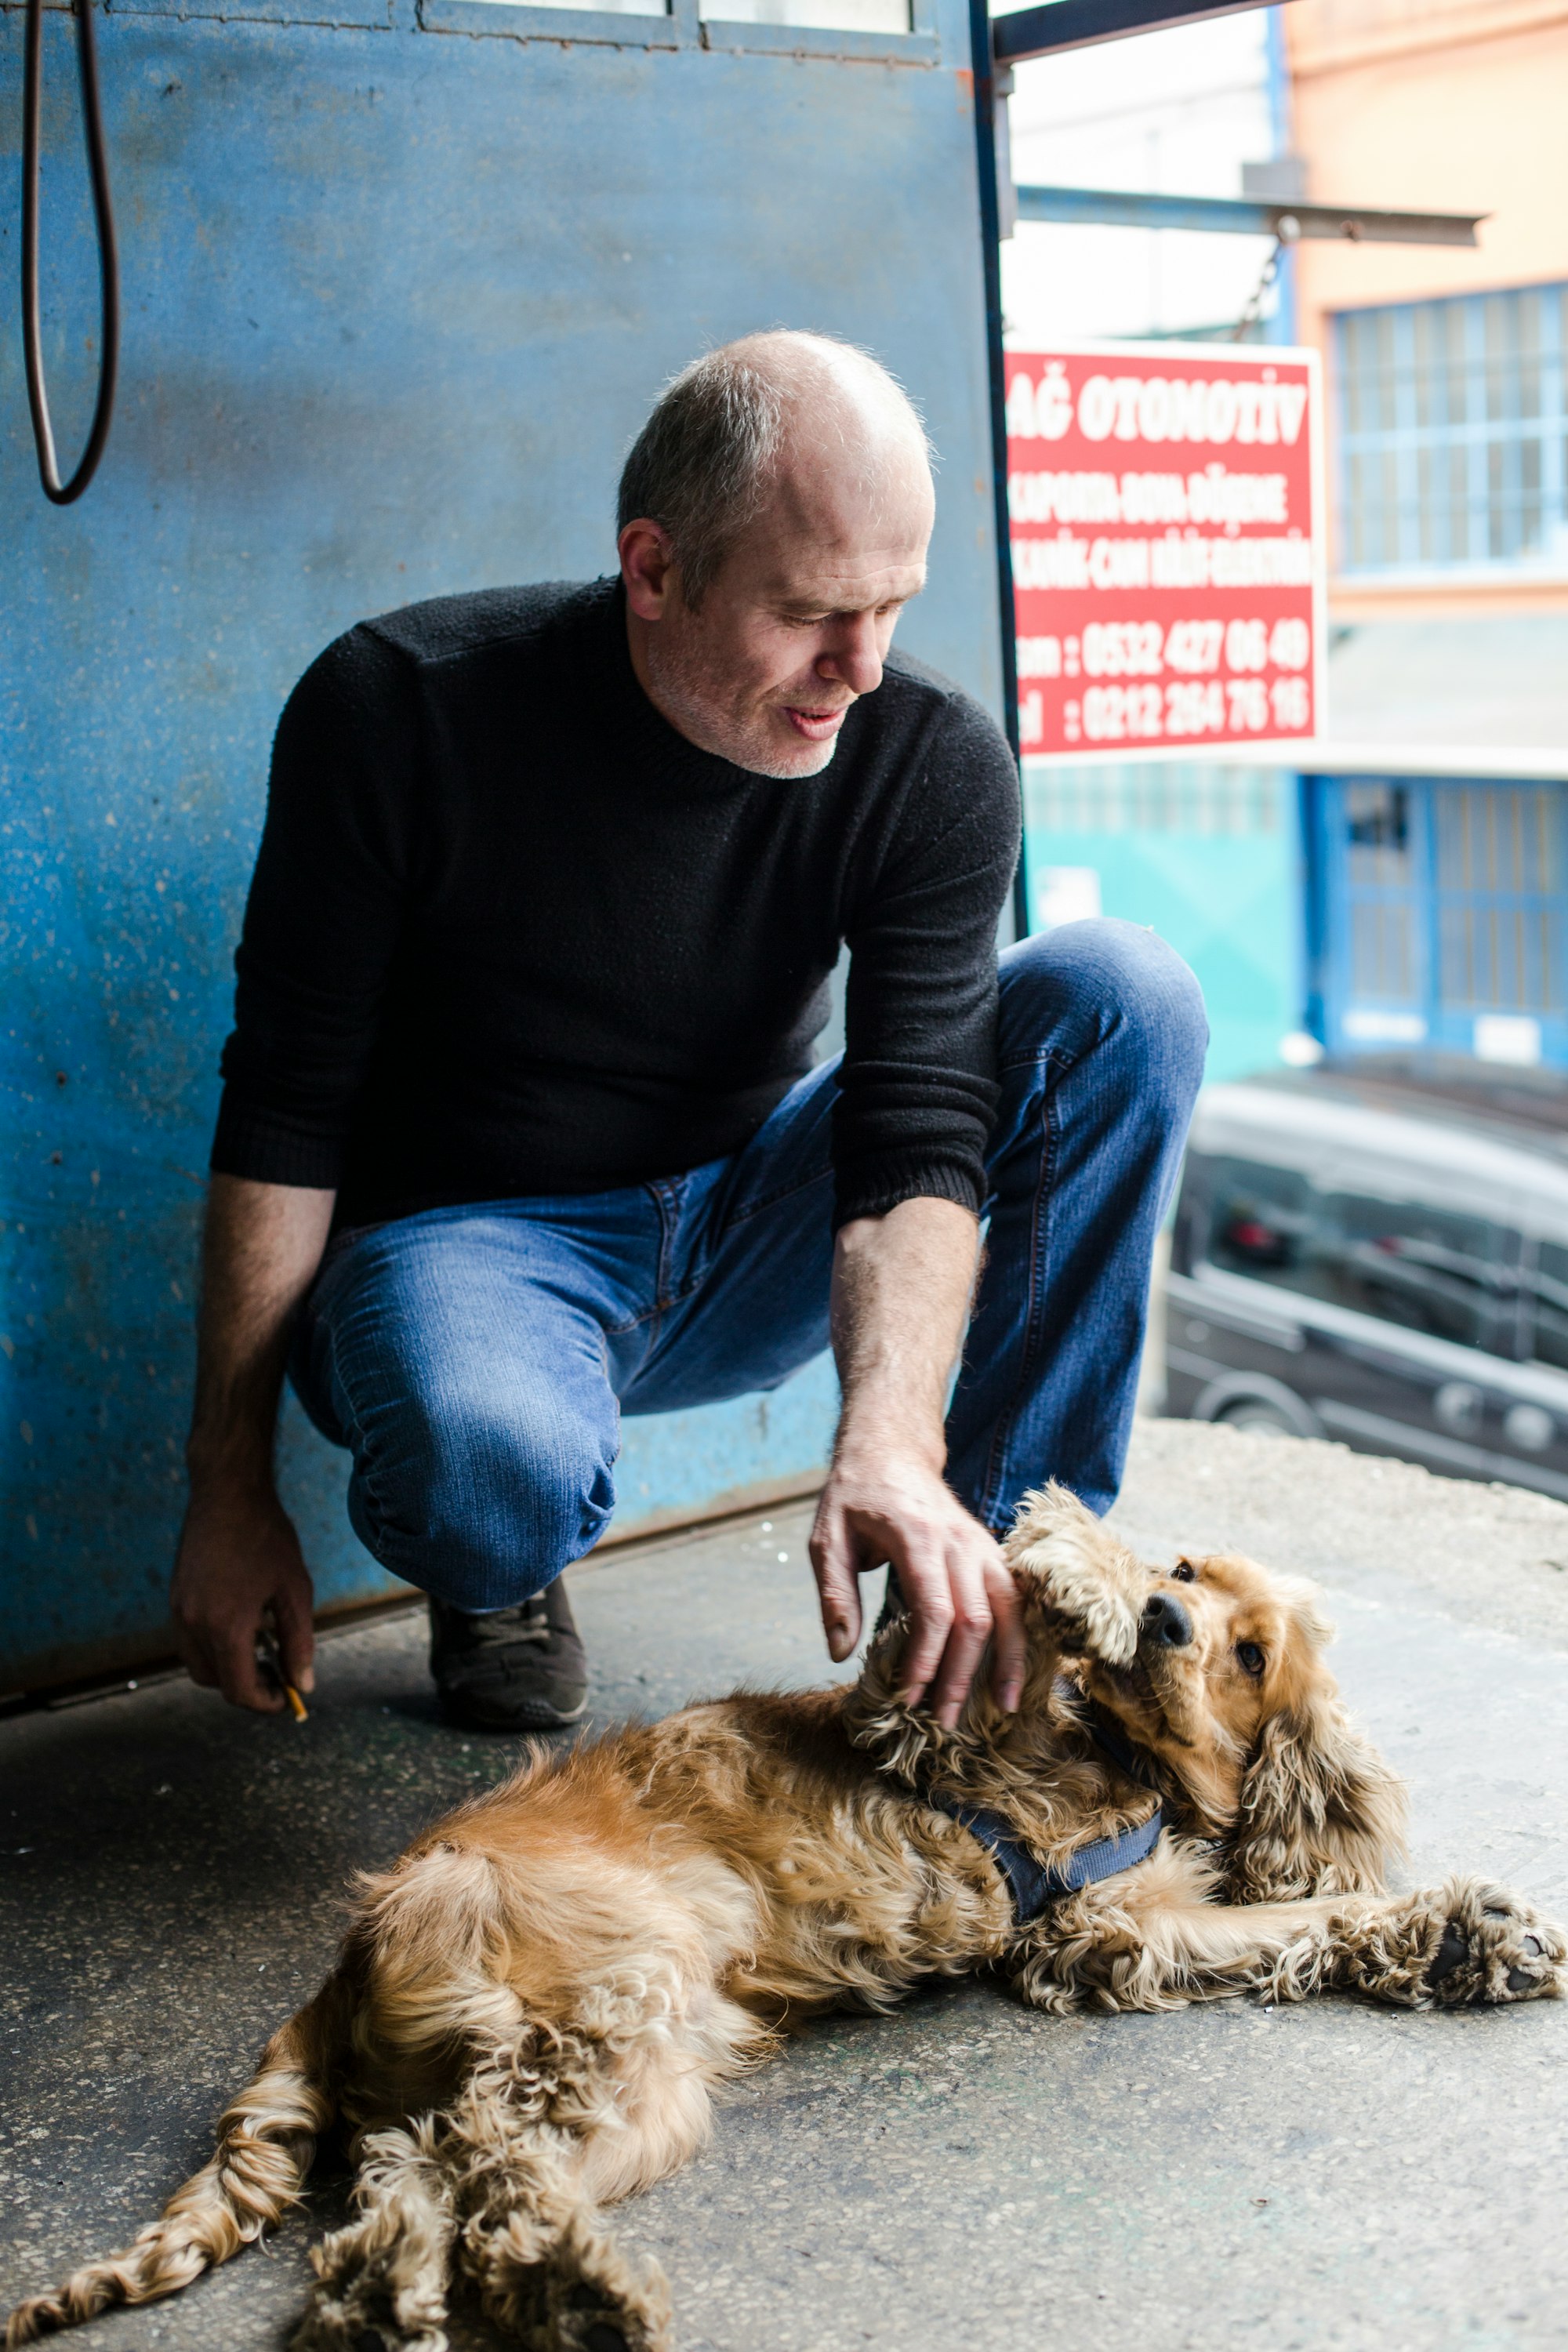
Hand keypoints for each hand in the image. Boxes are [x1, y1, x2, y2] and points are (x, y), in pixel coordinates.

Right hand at [171, 1481, 315, 1713]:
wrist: (227, 1492)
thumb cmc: (267, 1537)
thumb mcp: (295, 1590)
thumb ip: (299, 1643)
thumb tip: (304, 1686)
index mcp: (224, 1626)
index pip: (238, 1690)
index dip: (265, 1702)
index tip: (287, 1696)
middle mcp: (193, 1624)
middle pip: (215, 1682)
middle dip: (246, 1687)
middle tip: (278, 1673)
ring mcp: (178, 1611)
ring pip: (198, 1664)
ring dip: (227, 1668)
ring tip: (262, 1647)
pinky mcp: (175, 1598)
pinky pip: (189, 1640)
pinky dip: (213, 1647)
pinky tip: (242, 1623)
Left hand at [809, 1446, 1025, 1728]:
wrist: (892, 1451)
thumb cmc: (855, 1497)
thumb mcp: (826, 1539)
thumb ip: (835, 1596)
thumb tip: (839, 1654)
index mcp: (916, 1537)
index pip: (934, 1611)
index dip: (925, 1661)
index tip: (908, 1698)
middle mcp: (959, 1541)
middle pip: (976, 1620)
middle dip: (963, 1676)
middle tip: (947, 1722)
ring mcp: (983, 1544)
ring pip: (1009, 1610)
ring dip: (1008, 1662)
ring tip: (1005, 1709)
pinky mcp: (993, 1551)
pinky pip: (1017, 1599)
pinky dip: (1021, 1637)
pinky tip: (1018, 1671)